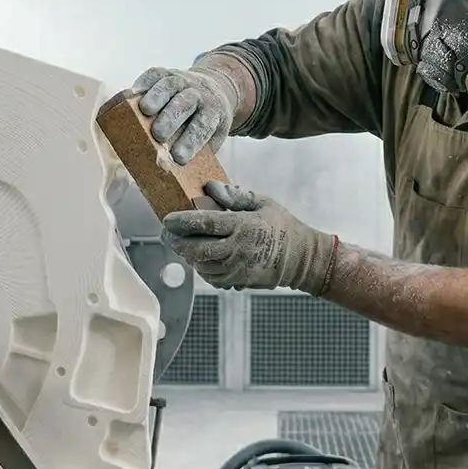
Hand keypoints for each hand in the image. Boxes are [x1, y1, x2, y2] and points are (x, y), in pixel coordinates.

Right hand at [133, 64, 237, 164]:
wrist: (214, 89)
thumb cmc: (206, 124)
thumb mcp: (212, 139)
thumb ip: (198, 156)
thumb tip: (175, 185)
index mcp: (213, 112)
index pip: (203, 126)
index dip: (191, 141)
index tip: (179, 158)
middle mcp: (199, 94)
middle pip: (186, 103)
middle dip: (172, 118)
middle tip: (159, 135)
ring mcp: (182, 80)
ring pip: (170, 85)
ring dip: (157, 97)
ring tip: (144, 111)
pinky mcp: (166, 72)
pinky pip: (155, 75)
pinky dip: (144, 82)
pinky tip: (133, 93)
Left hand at [161, 182, 337, 293]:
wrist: (300, 258)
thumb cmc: (281, 226)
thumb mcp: (262, 203)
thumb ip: (235, 196)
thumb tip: (210, 187)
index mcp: (243, 226)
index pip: (205, 224)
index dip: (182, 221)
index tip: (167, 218)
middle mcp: (237, 250)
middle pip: (196, 249)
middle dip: (176, 241)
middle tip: (167, 233)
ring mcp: (236, 269)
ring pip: (200, 265)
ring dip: (186, 255)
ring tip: (180, 243)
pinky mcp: (236, 281)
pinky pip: (210, 276)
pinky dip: (199, 267)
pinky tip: (198, 257)